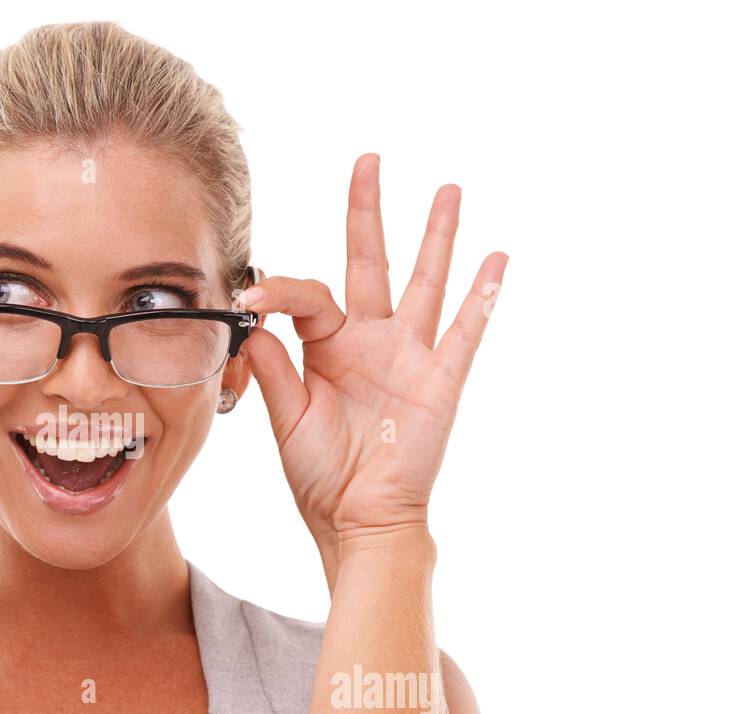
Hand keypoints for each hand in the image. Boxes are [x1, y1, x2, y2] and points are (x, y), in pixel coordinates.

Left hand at [242, 153, 507, 549]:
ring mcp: (409, 356)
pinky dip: (481, 297)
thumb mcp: (287, 419)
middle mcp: (370, 341)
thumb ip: (273, 370)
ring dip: (436, 237)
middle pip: (370, 263)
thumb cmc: (321, 474)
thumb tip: (251, 324)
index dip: (280, 291)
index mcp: (327, 348)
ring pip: (424, 283)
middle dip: (367, 213)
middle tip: (368, 162)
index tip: (252, 296)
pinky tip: (495, 259)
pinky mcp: (440, 380)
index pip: (308, 297)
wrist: (356, 519)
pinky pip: (465, 332)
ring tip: (447, 190)